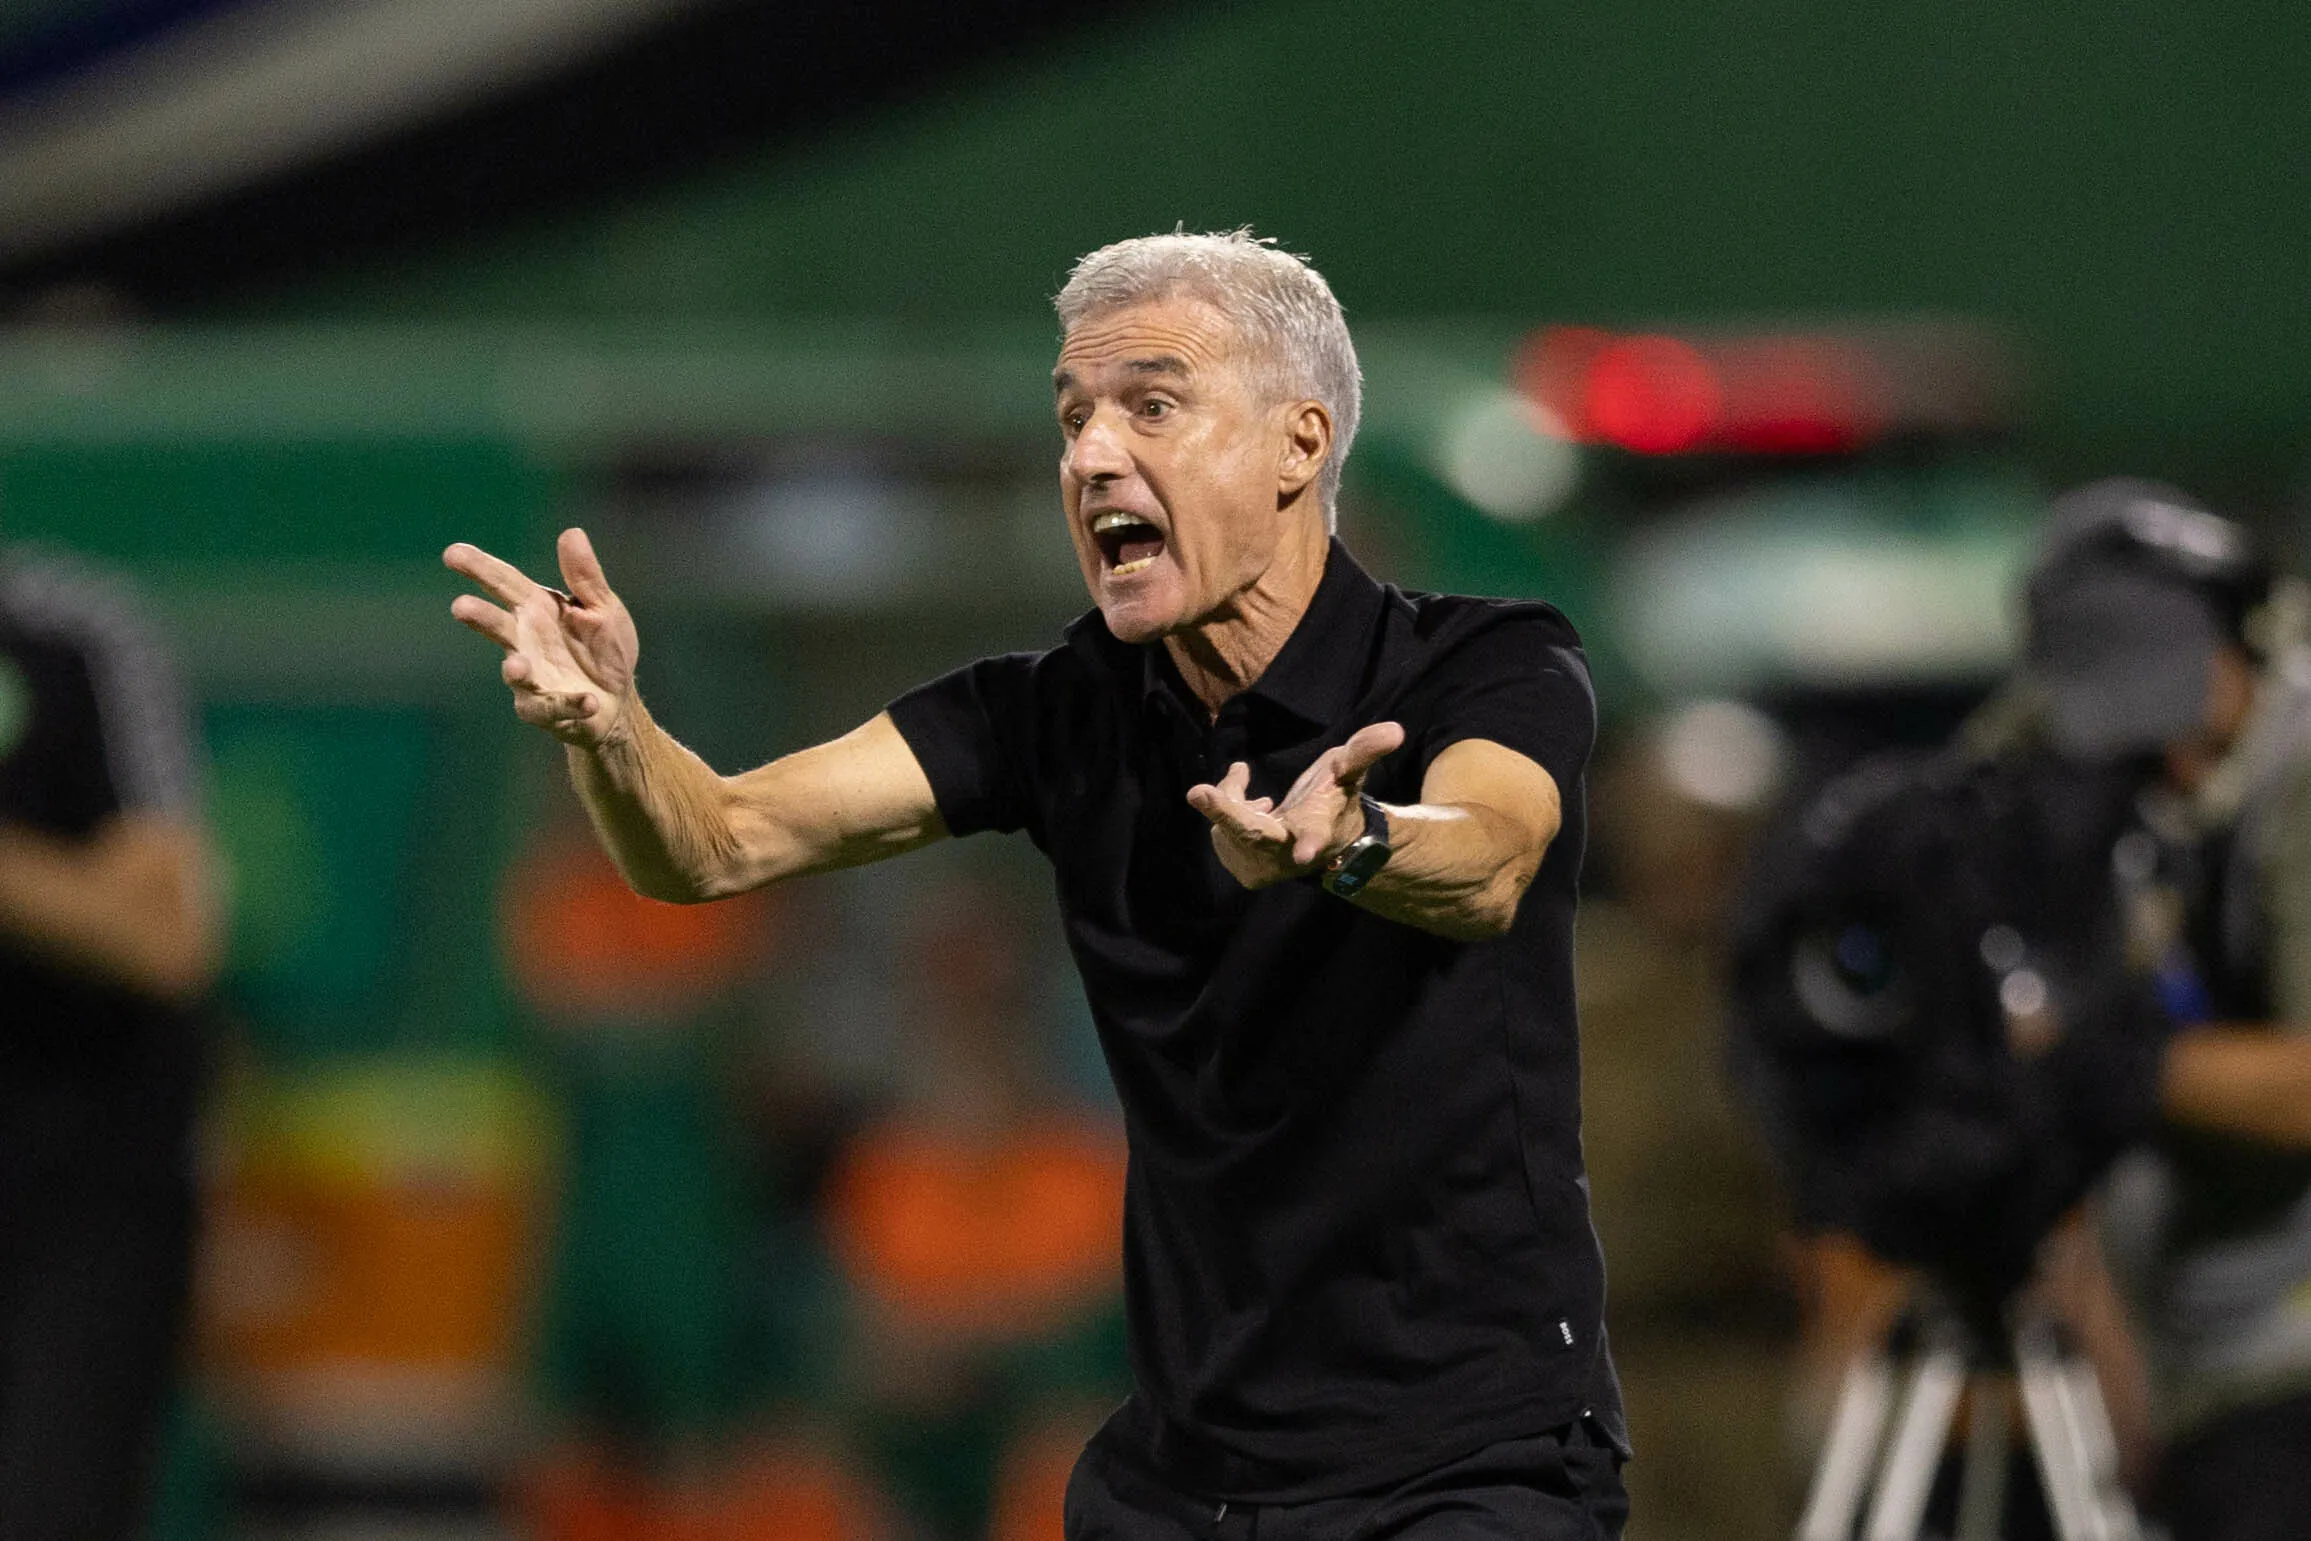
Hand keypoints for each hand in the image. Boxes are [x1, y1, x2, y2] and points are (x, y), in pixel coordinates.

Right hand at [445, 528, 637, 747]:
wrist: (618, 702)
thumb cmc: (604, 649)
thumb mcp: (603, 608)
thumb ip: (585, 576)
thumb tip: (571, 532)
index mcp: (538, 609)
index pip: (504, 583)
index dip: (479, 567)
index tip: (452, 553)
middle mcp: (526, 641)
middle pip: (497, 625)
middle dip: (479, 617)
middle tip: (460, 607)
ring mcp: (532, 677)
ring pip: (515, 673)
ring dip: (515, 669)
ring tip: (517, 666)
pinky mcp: (545, 710)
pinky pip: (552, 708)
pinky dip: (570, 705)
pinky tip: (590, 701)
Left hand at [1186, 721, 1403, 889]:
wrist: (1322, 843)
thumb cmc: (1333, 801)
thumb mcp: (1348, 773)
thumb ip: (1365, 751)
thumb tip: (1395, 730)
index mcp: (1318, 830)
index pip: (1315, 837)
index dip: (1310, 846)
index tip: (1305, 856)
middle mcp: (1289, 855)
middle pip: (1251, 832)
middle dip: (1227, 814)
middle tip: (1199, 793)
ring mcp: (1262, 867)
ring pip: (1228, 820)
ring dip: (1233, 798)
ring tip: (1261, 797)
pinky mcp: (1241, 870)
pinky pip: (1219, 829)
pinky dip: (1227, 809)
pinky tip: (1252, 809)